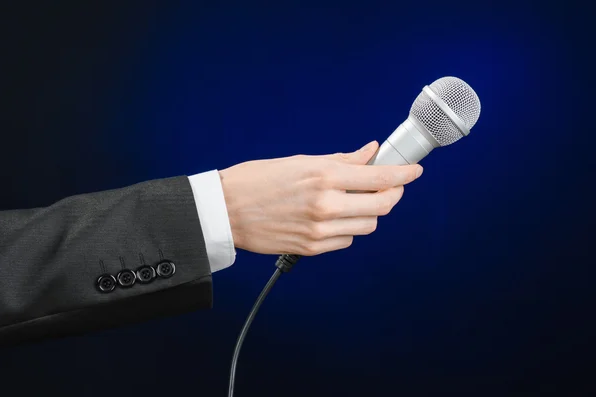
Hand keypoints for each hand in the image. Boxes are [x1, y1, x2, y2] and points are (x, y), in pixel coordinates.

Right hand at [218, 141, 422, 255]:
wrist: (225, 210)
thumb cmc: (257, 180)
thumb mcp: (301, 161)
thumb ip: (342, 160)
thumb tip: (370, 152)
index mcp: (324, 176)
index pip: (380, 177)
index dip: (404, 174)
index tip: (414, 171)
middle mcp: (326, 205)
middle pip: (382, 206)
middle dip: (392, 194)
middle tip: (389, 185)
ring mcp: (320, 230)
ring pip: (367, 226)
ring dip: (370, 212)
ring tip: (356, 200)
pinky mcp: (311, 248)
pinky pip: (346, 240)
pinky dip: (349, 228)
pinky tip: (335, 216)